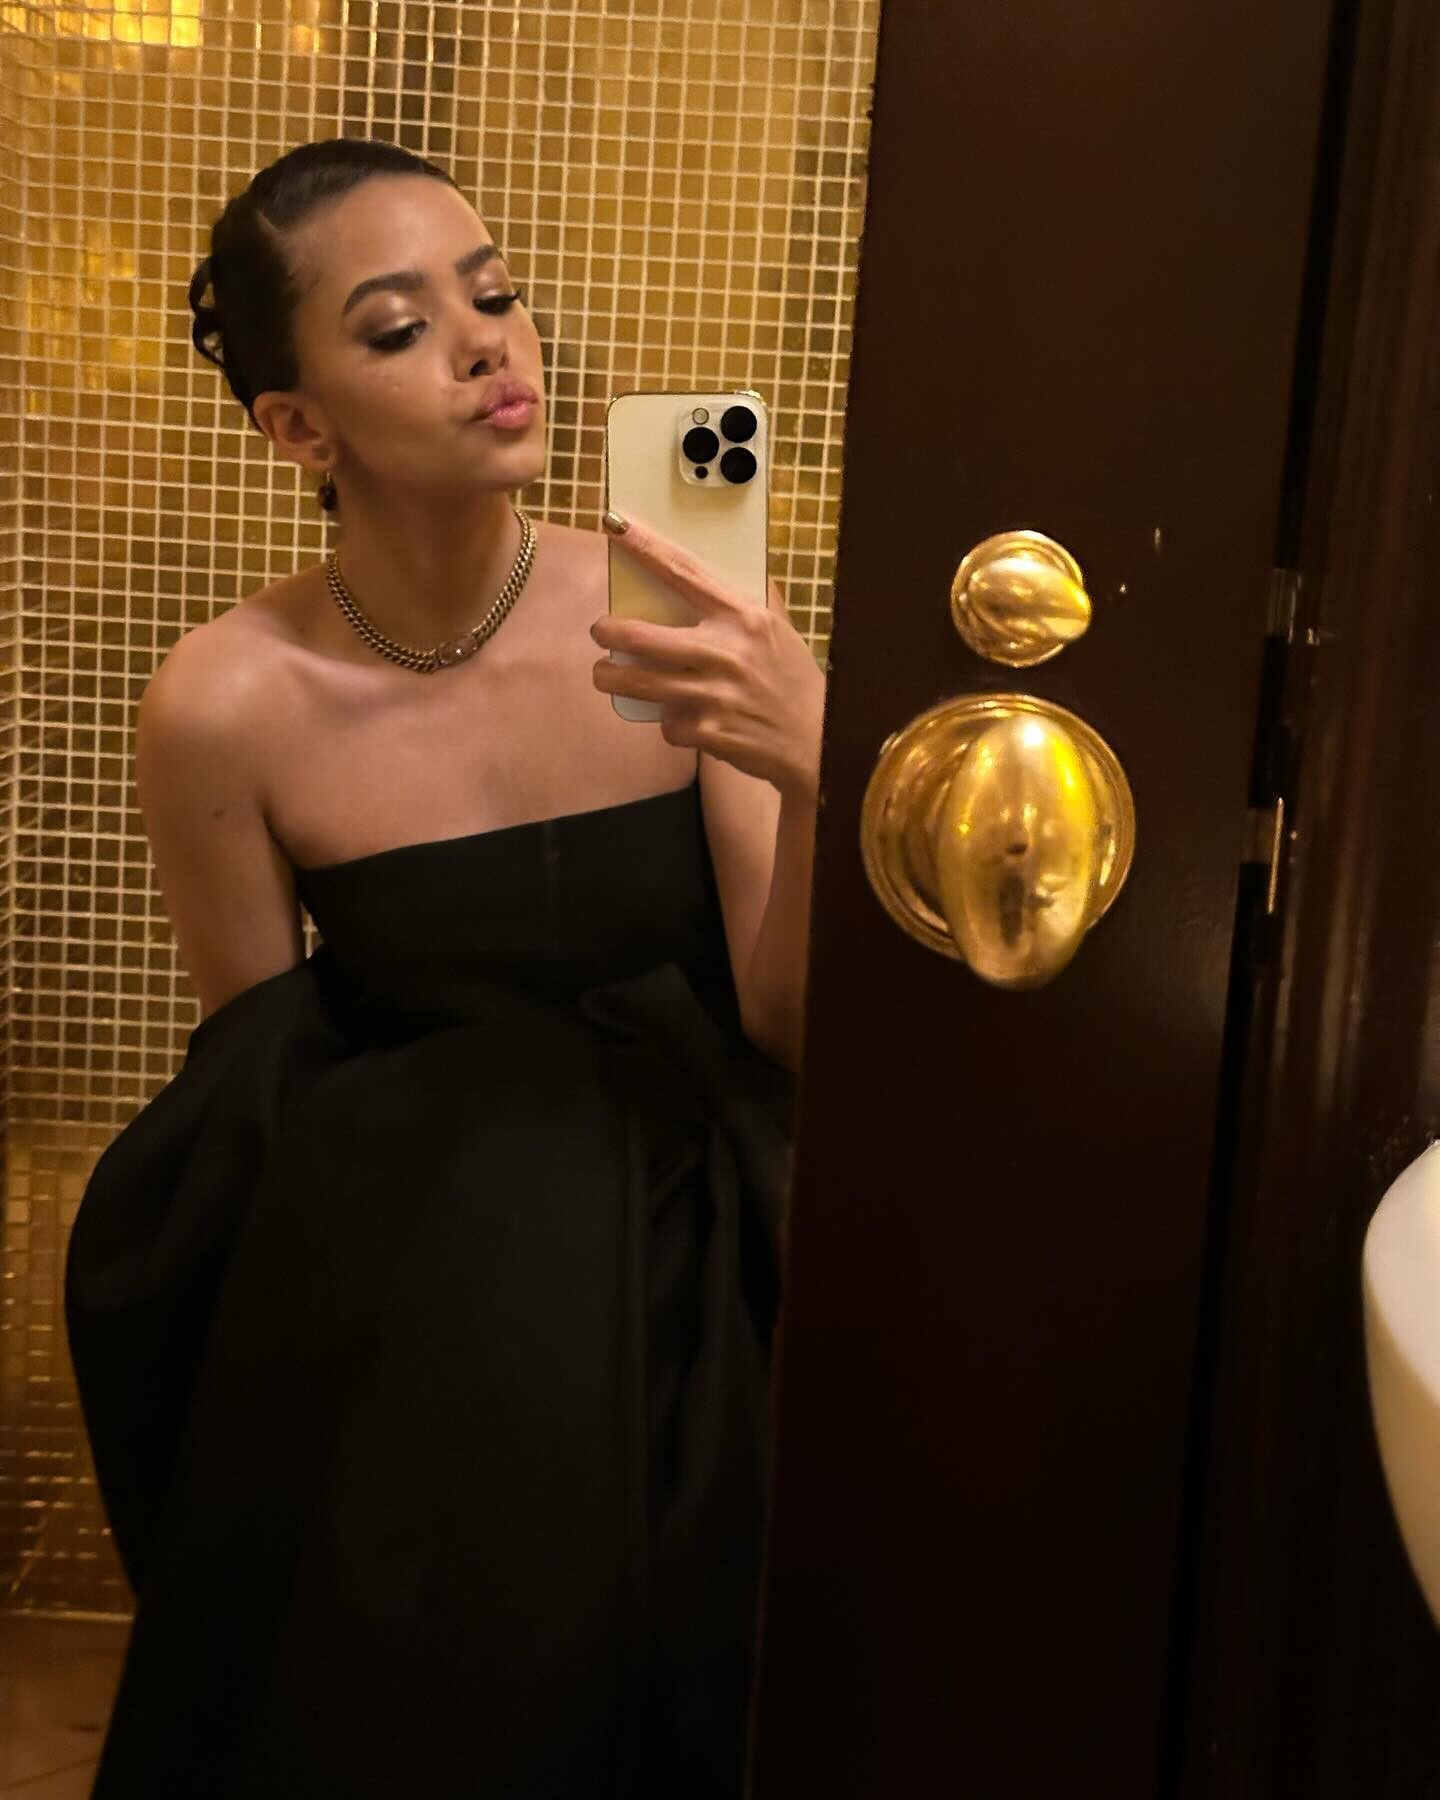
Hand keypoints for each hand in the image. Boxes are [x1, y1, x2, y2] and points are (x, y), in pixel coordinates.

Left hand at [590, 513, 825, 801]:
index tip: (615, 528)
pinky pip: (667, 725)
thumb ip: (744, 603)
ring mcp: (717, 694)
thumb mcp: (777, 629)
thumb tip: (713, 571)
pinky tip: (683, 720)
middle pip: (643, 637)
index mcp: (743, 616)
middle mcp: (727, 651)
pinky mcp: (710, 731)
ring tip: (606, 675)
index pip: (684, 572)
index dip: (645, 548)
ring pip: (640, 684)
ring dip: (612, 679)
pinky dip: (669, 723)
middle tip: (601, 631)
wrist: (817, 739)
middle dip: (608, 632)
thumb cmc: (792, 680)